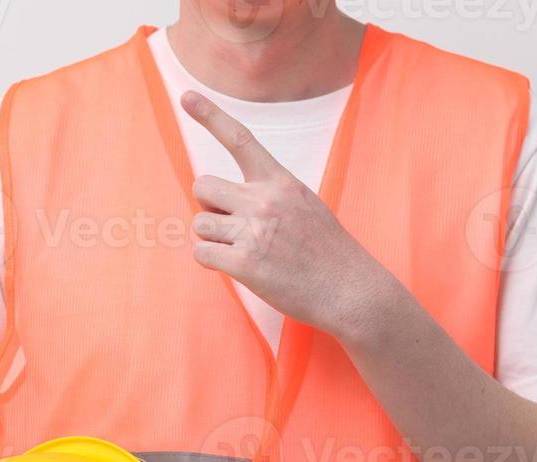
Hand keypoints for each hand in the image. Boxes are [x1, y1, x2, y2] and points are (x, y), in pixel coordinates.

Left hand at [181, 90, 400, 339]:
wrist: (350, 289)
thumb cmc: (326, 251)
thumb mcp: (304, 206)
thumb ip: (268, 196)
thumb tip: (228, 201)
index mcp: (280, 182)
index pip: (240, 139)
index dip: (210, 115)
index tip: (186, 96)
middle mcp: (264, 200)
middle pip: (202, 187)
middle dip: (209, 206)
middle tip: (232, 226)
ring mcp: (252, 231)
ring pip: (199, 223)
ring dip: (211, 238)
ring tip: (242, 250)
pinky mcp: (243, 263)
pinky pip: (201, 253)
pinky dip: (212, 261)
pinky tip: (238, 267)